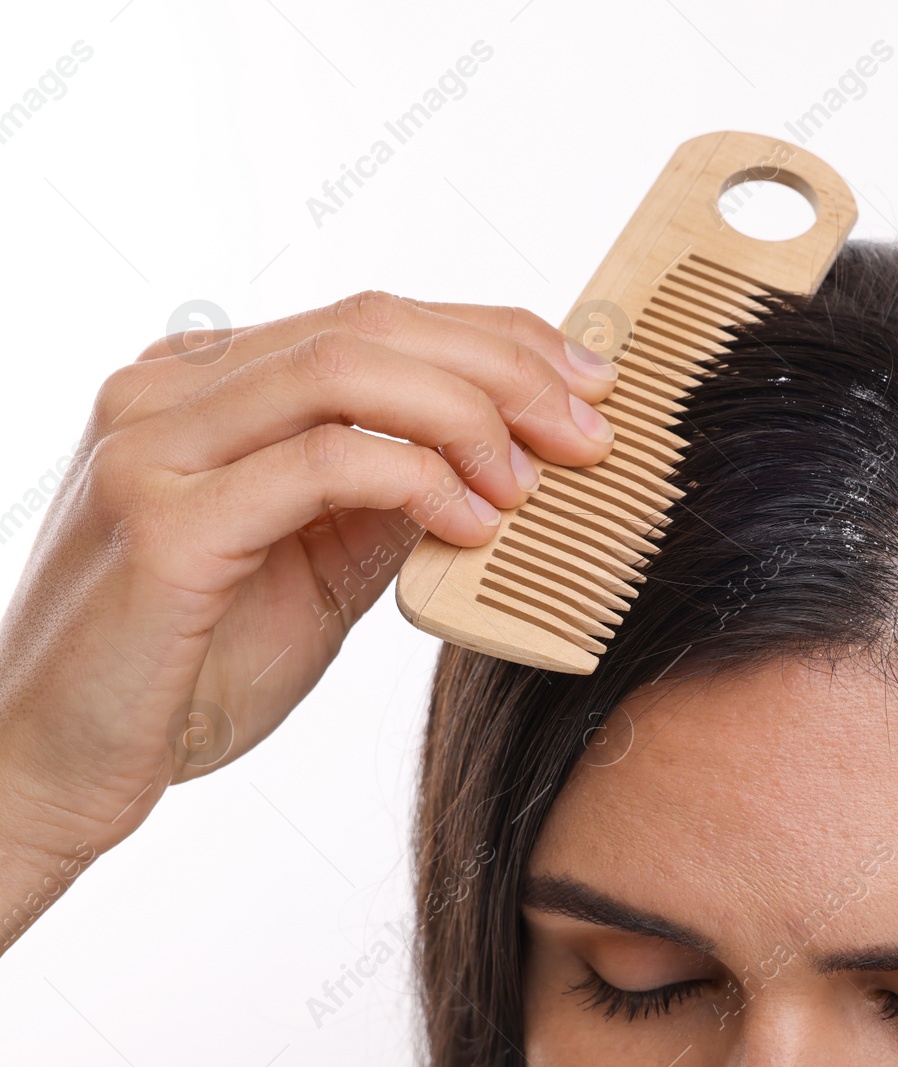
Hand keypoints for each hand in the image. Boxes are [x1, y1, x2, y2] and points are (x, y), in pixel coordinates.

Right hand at [0, 292, 616, 938]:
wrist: (57, 766)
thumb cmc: (190, 668)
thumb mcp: (315, 566)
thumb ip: (387, 500)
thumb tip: (505, 459)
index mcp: (202, 385)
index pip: (373, 319)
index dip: (495, 336)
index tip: (586, 382)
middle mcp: (167, 389)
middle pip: (372, 324)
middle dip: (506, 367)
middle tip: (590, 428)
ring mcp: (153, 445)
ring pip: (349, 369)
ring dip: (472, 414)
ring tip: (538, 480)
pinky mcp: (164, 521)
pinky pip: (322, 461)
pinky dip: (418, 480)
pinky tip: (474, 524)